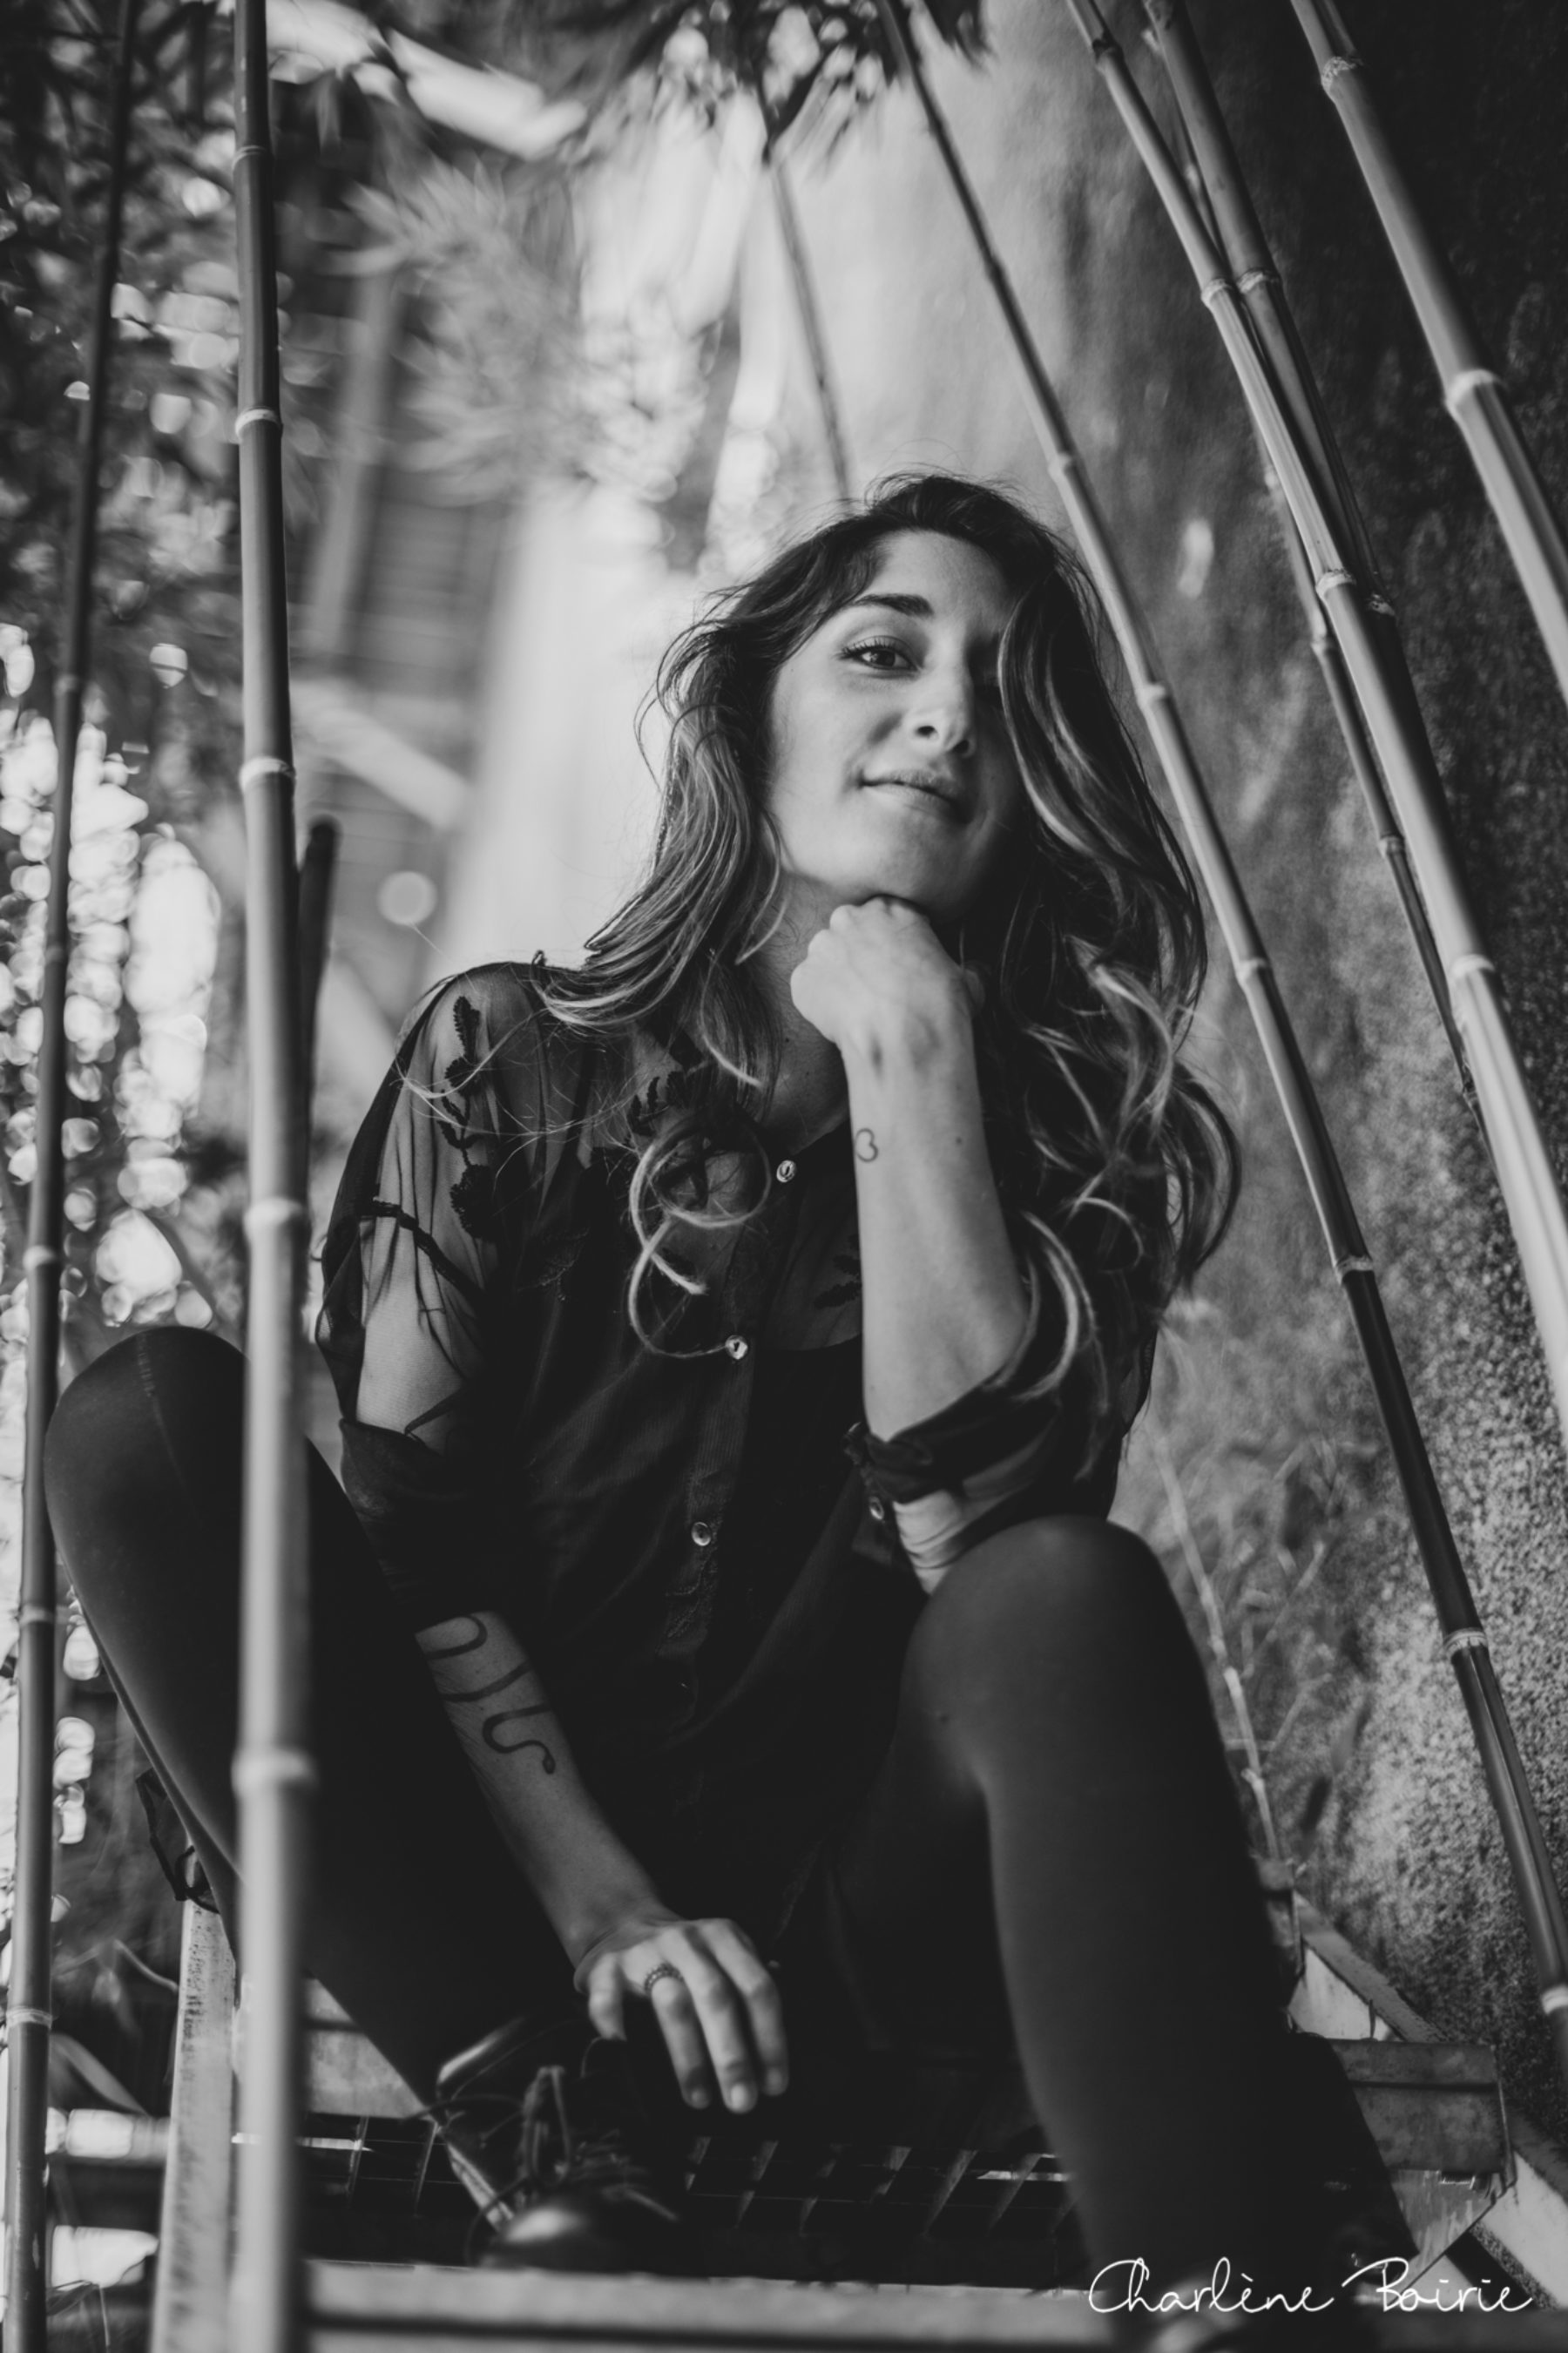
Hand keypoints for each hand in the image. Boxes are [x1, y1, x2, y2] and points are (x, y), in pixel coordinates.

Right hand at [573, 1908, 788, 2112]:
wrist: (621, 1923)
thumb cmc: (685, 1957)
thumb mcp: (723, 1956)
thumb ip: (747, 1989)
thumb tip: (776, 2051)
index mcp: (724, 1938)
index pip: (757, 1987)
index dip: (770, 2038)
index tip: (774, 2085)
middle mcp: (687, 1941)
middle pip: (716, 1996)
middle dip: (732, 2054)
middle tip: (742, 2102)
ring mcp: (644, 1952)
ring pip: (672, 2002)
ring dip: (689, 2055)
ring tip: (700, 2098)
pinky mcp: (604, 1967)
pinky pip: (608, 1997)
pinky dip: (614, 2024)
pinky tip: (625, 2053)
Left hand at [789, 898, 982, 1062]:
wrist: (905, 1039)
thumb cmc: (939, 1008)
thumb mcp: (968, 982)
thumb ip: (965, 970)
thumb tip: (974, 975)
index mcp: (893, 909)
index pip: (886, 917)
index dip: (892, 943)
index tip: (897, 965)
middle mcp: (852, 918)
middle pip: (850, 931)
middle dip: (859, 954)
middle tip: (875, 986)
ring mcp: (822, 947)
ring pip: (827, 958)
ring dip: (838, 977)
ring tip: (858, 1007)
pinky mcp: (803, 977)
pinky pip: (809, 988)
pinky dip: (820, 1002)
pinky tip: (842, 1020)